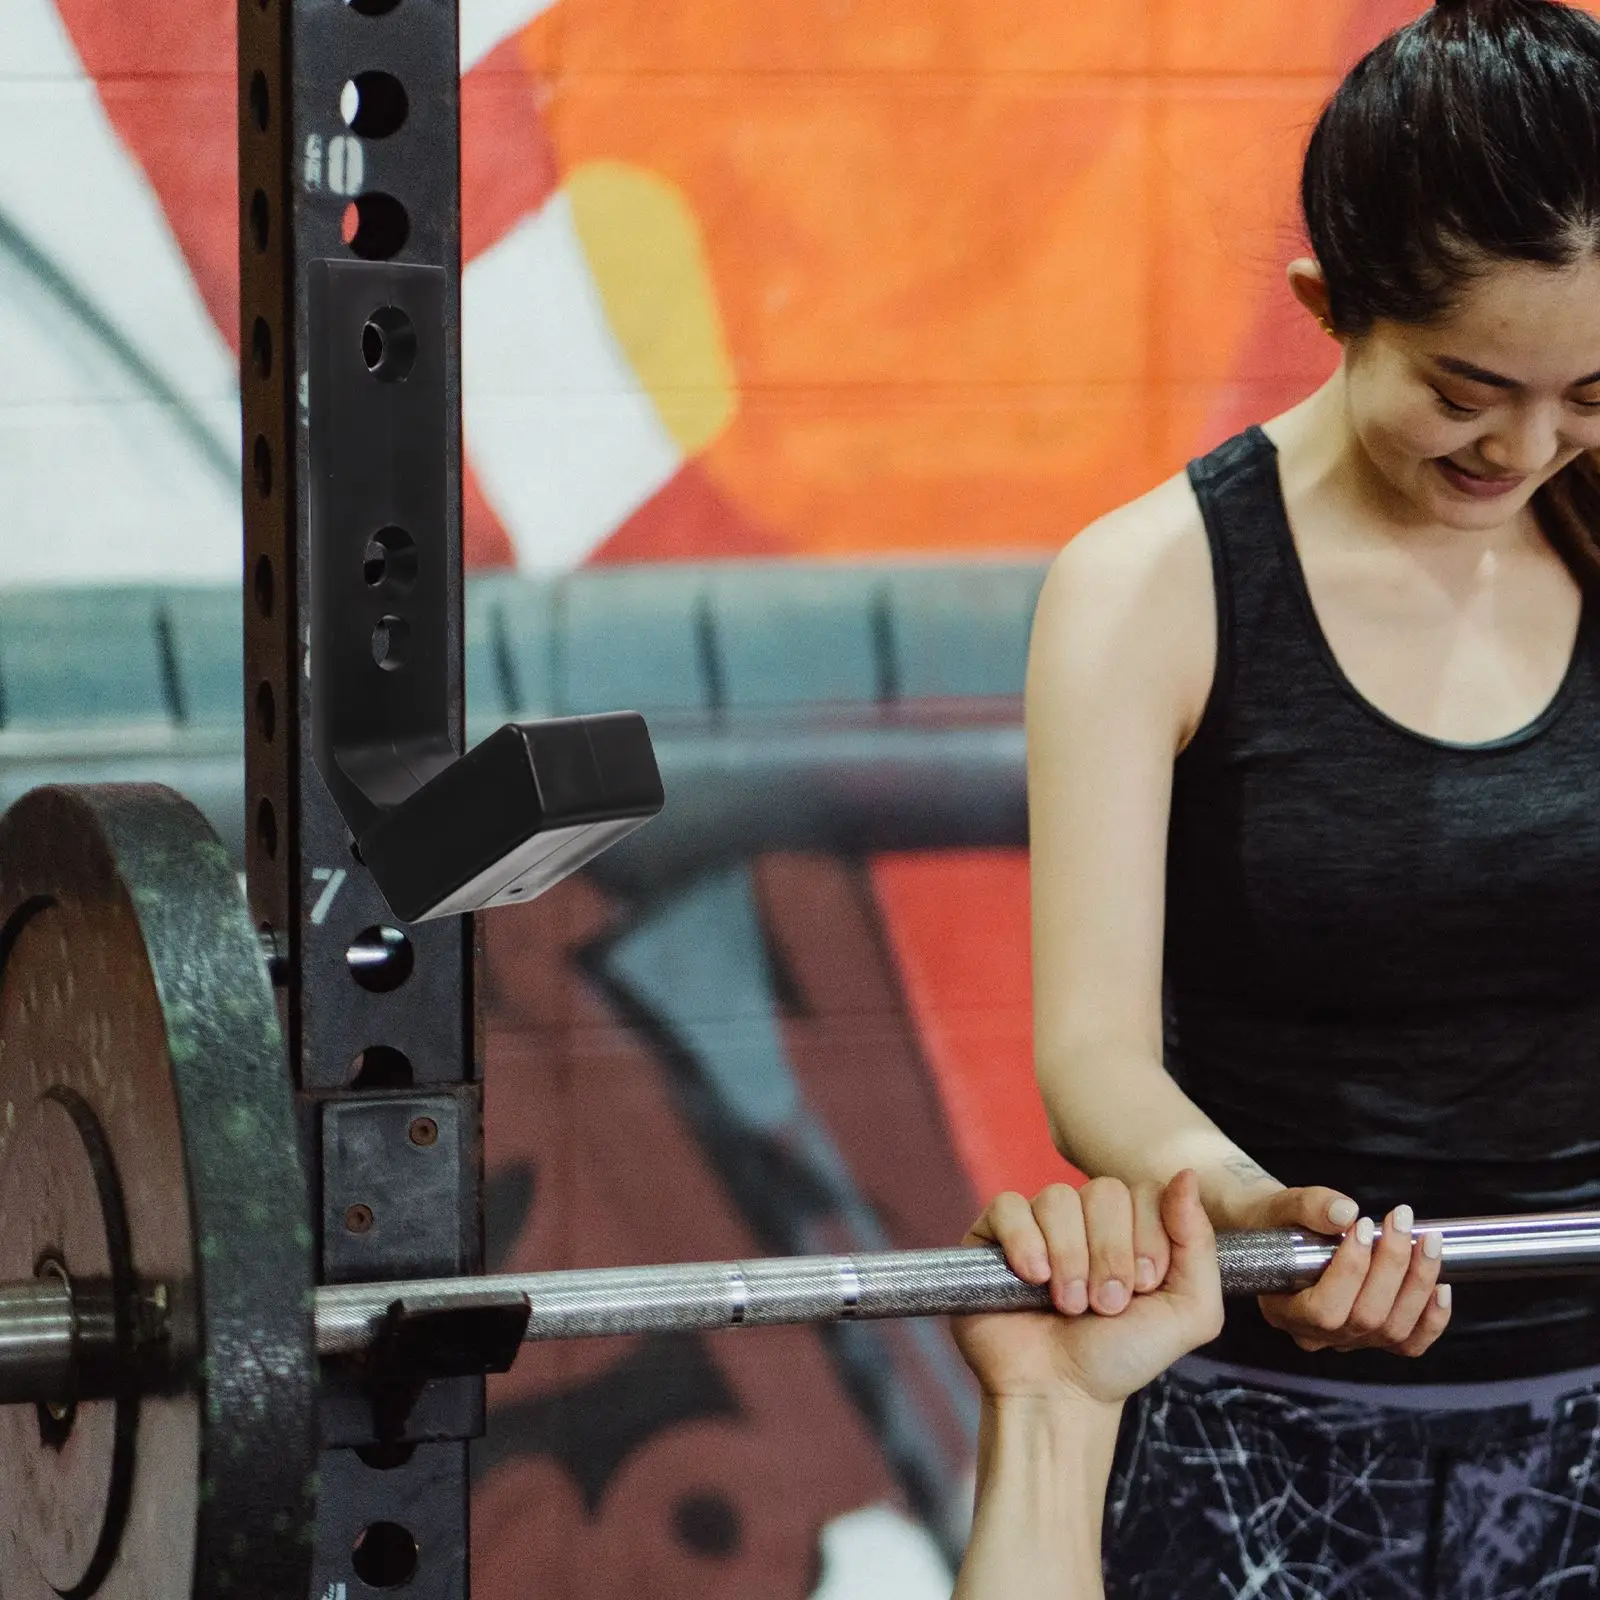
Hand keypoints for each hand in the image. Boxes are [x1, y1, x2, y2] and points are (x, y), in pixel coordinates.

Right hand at [952, 1171, 1224, 1406]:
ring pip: (1058, 1198)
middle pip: (1104, 1190)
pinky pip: (1008, 1206)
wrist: (1059, 1395)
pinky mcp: (993, 1234)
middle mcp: (1086, 1218)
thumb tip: (1187, 1175)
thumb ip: (1199, 1244)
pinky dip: (1025, 1243)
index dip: (1148, 1239)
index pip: (1146, 1191)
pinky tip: (1032, 1279)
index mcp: (1132, 1227)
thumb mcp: (1188, 1312)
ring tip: (1068, 1304)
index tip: (1144, 1288)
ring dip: (1070, 1260)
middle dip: (1110, 1256)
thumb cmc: (1121, 1356)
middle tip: (1105, 1305)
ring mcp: (1038, 1222)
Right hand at [1231, 1186, 1450, 1355]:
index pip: (1323, 1310)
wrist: (1284, 1237)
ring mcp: (1350, 1341)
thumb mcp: (1281, 1207)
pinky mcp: (1376, 1339)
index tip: (1363, 1226)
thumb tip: (1345, 1212)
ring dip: (1418, 1284)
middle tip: (1401, 1221)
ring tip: (1427, 1241)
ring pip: (1394, 1330)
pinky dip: (1432, 1318)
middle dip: (1393, 1266)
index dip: (1351, 1271)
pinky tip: (1440, 1285)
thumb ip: (1308, 1208)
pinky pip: (1411, 1344)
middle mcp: (1317, 1336)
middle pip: (1367, 1318)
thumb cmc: (1278, 1226)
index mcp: (1284, 1310)